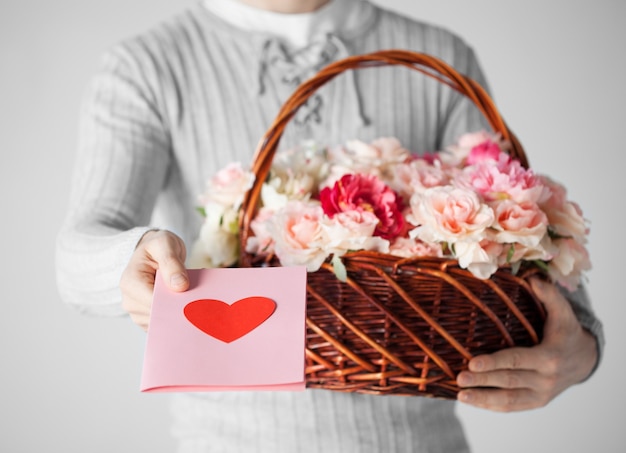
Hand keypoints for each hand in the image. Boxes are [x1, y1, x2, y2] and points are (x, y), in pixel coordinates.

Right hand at [120, 229, 188, 330]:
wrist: (153, 252)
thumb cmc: (157, 246)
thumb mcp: (164, 244)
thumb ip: (171, 262)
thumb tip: (180, 286)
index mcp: (131, 283)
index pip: (154, 303)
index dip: (174, 303)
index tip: (193, 298)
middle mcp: (131, 301)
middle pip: (159, 315)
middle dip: (179, 308)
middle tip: (198, 297)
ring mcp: (138, 312)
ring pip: (164, 323)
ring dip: (180, 312)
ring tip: (191, 296)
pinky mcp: (148, 318)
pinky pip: (165, 324)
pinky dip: (178, 315)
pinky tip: (186, 303)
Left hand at [456, 277, 597, 411]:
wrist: (584, 359)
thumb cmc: (566, 331)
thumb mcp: (563, 312)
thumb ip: (549, 295)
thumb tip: (532, 278)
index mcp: (549, 357)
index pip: (516, 361)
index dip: (494, 362)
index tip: (472, 362)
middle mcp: (546, 380)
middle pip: (509, 381)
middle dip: (482, 381)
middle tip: (459, 378)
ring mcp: (541, 395)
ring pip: (509, 400)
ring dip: (483, 398)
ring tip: (461, 394)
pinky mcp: (535, 403)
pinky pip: (512, 407)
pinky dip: (490, 405)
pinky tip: (472, 401)